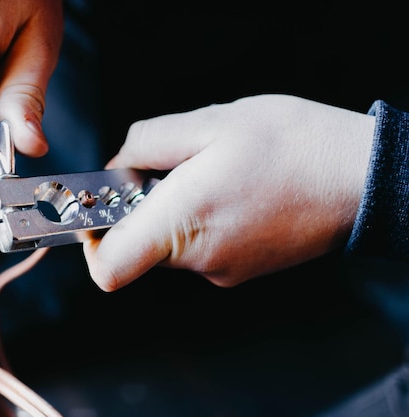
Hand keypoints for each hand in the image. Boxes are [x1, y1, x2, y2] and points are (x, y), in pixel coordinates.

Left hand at [83, 94, 374, 290]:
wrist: (363, 180)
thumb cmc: (294, 147)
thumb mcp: (209, 123)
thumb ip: (146, 143)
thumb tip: (117, 166)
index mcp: (183, 222)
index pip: (109, 267)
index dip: (90, 241)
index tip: (94, 210)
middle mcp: (199, 259)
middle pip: (138, 244)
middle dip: (140, 205)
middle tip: (169, 167)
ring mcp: (222, 270)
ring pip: (170, 241)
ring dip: (175, 207)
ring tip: (213, 172)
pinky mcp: (240, 269)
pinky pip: (200, 245)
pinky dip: (200, 218)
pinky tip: (232, 189)